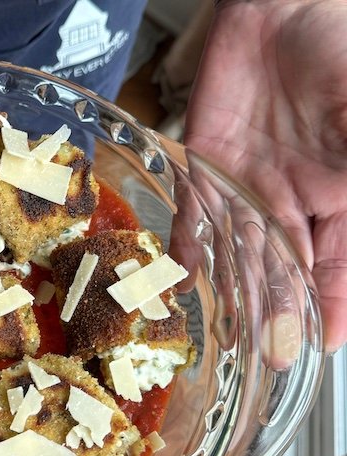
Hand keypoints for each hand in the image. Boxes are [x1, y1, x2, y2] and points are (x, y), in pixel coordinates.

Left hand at [184, 0, 346, 352]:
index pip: (340, 262)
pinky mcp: (208, 167)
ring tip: (230, 337)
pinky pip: (197, 213)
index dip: (334, 302)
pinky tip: (188, 278)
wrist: (282, 7)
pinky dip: (191, 244)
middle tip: (274, 357)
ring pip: (244, 250)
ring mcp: (250, 186)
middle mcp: (296, 199)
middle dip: (283, 311)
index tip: (327, 342)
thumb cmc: (340, 51)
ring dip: (238, 292)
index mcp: (343, 193)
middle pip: (289, 266)